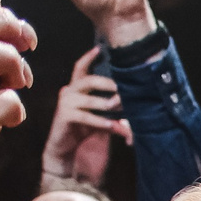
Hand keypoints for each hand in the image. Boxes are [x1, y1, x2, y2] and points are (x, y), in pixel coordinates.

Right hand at [40, 46, 131, 185]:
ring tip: (121, 111)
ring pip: (91, 99)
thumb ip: (113, 110)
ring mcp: (66, 103)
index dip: (89, 57)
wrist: (66, 152)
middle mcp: (69, 91)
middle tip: (124, 91)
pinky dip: (102, 122)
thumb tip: (136, 107)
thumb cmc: (85, 132)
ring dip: (109, 106)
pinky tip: (113, 127)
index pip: (81, 68)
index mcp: (77, 88)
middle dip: (110, 85)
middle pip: (91, 79)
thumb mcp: (101, 118)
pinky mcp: (64, 116)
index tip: (100, 48)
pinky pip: (87, 116)